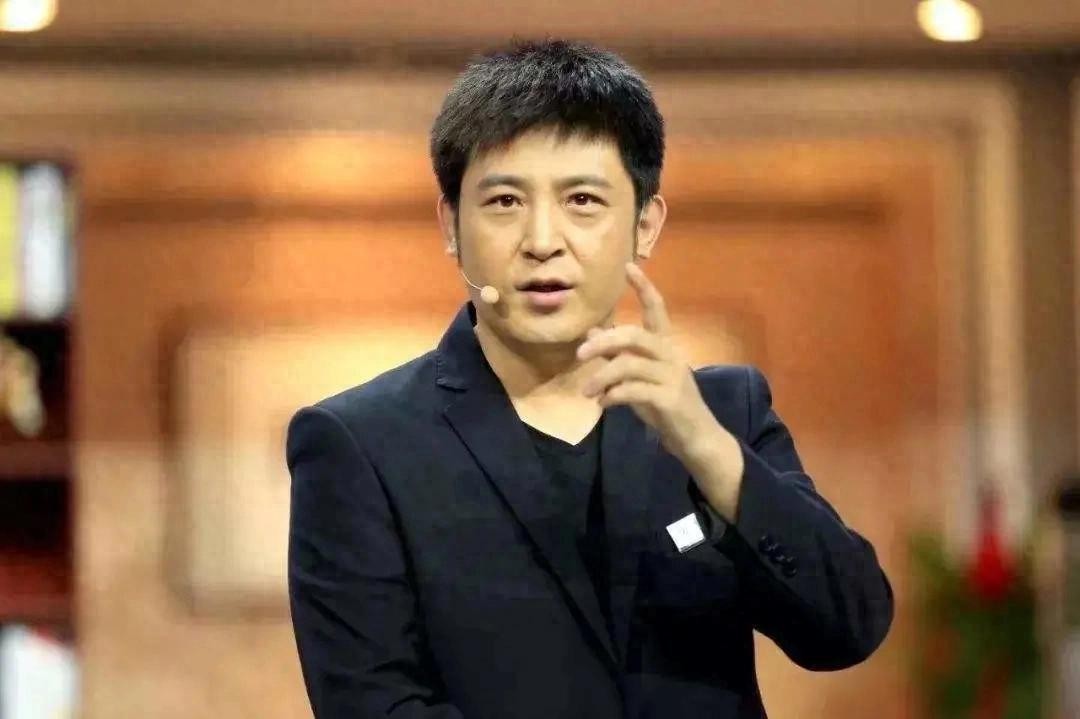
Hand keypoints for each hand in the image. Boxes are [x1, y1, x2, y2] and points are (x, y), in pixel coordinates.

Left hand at [577, 262, 717, 462]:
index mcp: (665, 346)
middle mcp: (670, 356)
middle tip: (579, 355)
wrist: (695, 437)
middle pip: (634, 335)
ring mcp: (672, 377)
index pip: (657, 309)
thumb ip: (618, 355)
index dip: (644, 288)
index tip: (629, 266)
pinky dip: (613, 395)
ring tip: (586, 392)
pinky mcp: (669, 399)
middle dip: (603, 342)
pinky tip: (603, 404)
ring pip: (630, 365)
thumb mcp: (639, 377)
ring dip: (602, 377)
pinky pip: (634, 390)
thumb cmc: (665, 404)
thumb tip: (593, 331)